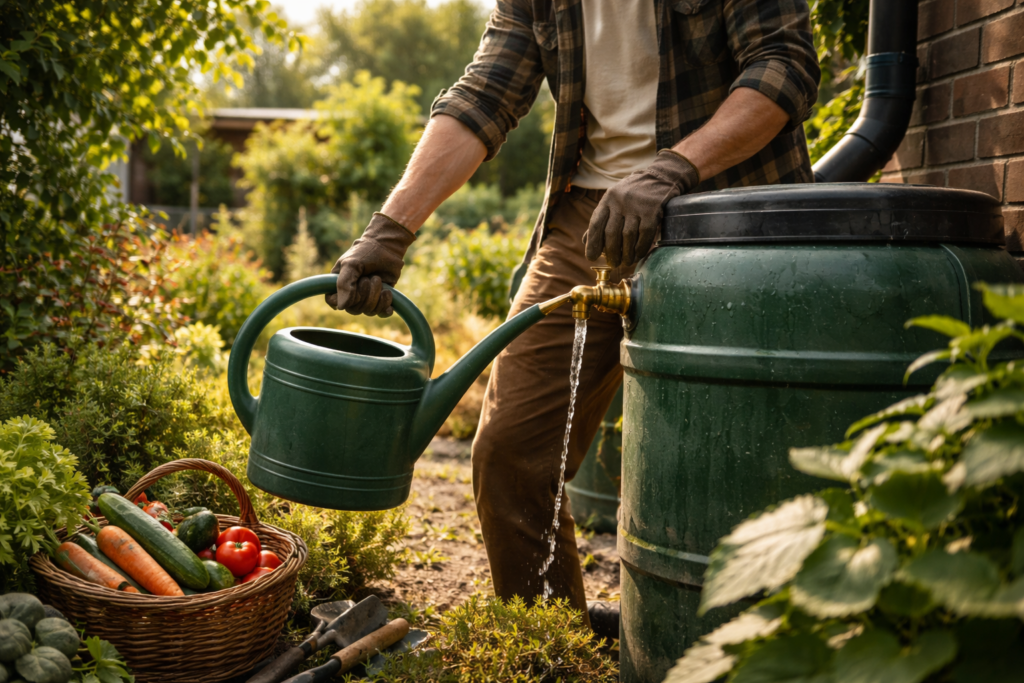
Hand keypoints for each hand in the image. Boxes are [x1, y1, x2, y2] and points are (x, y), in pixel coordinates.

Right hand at [325, 213, 415, 316]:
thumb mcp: (351, 264)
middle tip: (371, 278)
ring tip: (379, 280)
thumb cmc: (365, 252)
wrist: (387, 247)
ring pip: (368, 311)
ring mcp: (367, 297)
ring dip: (376, 296)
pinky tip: (387, 294)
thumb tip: (341, 307)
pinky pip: (381, 313)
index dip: (343, 299)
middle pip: (354, 309)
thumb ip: (344, 284)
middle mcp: (351, 293)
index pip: (333, 302)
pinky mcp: (381, 298)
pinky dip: (385, 306)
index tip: (353, 288)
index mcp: (338, 283)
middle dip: (365, 294)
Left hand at [584, 150, 699, 267]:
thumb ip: (601, 219)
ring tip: (626, 262)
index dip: (592, 243)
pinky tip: (638, 254)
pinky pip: (645, 234)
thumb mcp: (614, 200)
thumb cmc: (634, 192)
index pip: (596, 224)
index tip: (591, 257)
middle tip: (614, 263)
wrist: (661, 176)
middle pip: (612, 233)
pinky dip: (641, 247)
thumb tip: (586, 241)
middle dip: (611, 252)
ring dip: (627, 253)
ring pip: (628, 236)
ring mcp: (636, 205)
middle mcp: (620, 201)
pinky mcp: (652, 210)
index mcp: (608, 199)